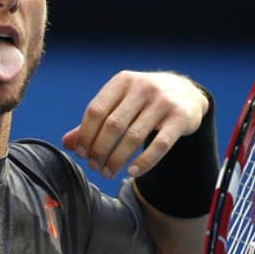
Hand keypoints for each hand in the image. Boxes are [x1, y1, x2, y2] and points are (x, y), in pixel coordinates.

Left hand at [62, 70, 208, 178]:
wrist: (187, 92)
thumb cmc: (144, 100)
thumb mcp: (121, 102)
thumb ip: (96, 120)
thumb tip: (67, 143)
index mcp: (123, 81)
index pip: (96, 110)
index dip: (85, 135)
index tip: (82, 154)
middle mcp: (143, 87)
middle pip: (113, 125)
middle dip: (100, 150)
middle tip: (95, 167)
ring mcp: (163, 102)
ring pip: (134, 137)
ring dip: (117, 159)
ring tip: (108, 173)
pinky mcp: (180, 118)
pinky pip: (159, 145)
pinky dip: (144, 162)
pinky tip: (132, 172)